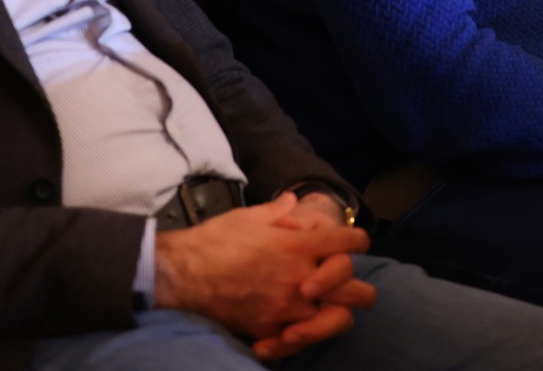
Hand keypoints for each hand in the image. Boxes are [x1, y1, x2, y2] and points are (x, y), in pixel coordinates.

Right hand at [154, 193, 373, 356]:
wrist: (183, 274)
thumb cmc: (214, 240)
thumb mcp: (249, 216)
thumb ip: (278, 212)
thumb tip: (292, 202)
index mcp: (298, 245)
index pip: (348, 243)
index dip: (357, 241)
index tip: (357, 243)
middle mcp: (300, 277)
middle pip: (354, 289)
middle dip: (359, 289)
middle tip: (353, 288)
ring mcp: (287, 307)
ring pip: (336, 319)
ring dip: (336, 315)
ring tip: (330, 312)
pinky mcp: (269, 329)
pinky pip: (300, 340)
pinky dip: (301, 337)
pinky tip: (295, 330)